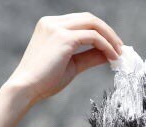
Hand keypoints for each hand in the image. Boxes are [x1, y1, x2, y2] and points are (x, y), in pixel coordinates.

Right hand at [5, 13, 123, 105]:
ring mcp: (57, 28)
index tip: (113, 46)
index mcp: (51, 25)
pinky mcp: (64, 38)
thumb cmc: (44, 81)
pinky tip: (113, 57)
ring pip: (93, 24)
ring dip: (110, 38)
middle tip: (121, 48)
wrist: (25, 89)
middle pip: (89, 18)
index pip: (82, 21)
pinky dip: (106, 45)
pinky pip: (93, 37)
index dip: (100, 31)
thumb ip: (90, 56)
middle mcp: (52, 22)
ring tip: (119, 53)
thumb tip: (109, 54)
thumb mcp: (72, 65)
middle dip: (108, 32)